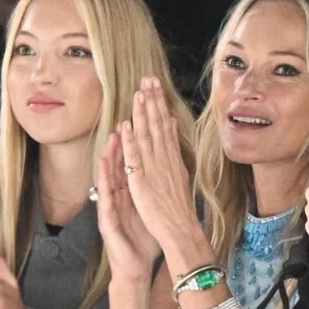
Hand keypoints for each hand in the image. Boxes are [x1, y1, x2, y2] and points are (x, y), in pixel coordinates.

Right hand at [97, 129, 159, 281]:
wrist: (133, 268)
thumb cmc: (141, 241)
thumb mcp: (148, 212)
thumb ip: (151, 194)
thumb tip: (163, 176)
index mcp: (129, 196)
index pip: (130, 167)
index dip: (134, 146)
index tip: (140, 127)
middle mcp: (117, 199)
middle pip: (118, 168)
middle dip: (121, 144)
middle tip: (124, 122)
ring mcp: (110, 209)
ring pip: (109, 179)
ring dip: (110, 157)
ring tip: (113, 137)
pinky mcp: (107, 221)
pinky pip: (105, 198)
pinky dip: (105, 181)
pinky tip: (104, 168)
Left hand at [119, 77, 198, 252]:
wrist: (181, 230)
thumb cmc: (179, 210)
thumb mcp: (180, 176)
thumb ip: (174, 154)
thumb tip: (173, 130)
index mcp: (172, 159)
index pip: (165, 126)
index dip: (160, 105)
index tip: (156, 87)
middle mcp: (165, 160)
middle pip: (158, 126)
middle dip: (153, 101)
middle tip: (149, 79)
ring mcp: (154, 170)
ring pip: (147, 136)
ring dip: (143, 113)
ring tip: (140, 92)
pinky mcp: (143, 182)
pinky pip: (136, 158)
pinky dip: (131, 140)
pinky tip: (127, 124)